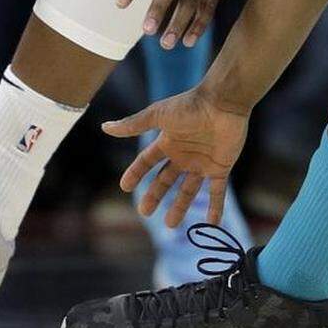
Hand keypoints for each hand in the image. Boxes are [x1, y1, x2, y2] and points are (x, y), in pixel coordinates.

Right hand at [104, 86, 249, 227]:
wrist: (222, 102)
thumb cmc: (190, 106)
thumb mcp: (158, 115)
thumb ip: (133, 124)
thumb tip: (105, 127)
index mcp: (168, 141)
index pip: (148, 161)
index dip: (136, 173)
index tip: (124, 187)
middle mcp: (184, 154)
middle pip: (166, 179)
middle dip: (155, 195)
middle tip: (144, 213)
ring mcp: (202, 162)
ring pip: (189, 189)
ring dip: (180, 206)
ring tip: (171, 225)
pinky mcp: (220, 167)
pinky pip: (217, 192)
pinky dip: (215, 207)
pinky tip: (212, 223)